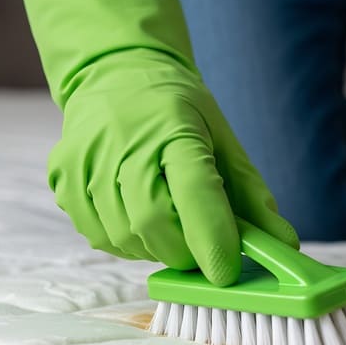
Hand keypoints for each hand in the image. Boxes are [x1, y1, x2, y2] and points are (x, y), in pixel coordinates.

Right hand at [50, 50, 296, 284]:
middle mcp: (124, 141)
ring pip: (123, 236)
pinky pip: (97, 235)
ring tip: (168, 223)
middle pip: (153, 223)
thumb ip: (251, 196)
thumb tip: (283, 245)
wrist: (117, 73)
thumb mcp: (224, 140)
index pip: (195, 190)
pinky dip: (125, 241)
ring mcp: (86, 159)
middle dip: (184, 252)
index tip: (227, 271)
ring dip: (155, 247)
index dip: (212, 238)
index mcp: (174, 127)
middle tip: (200, 248)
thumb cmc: (178, 112)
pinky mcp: (62, 176)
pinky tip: (136, 216)